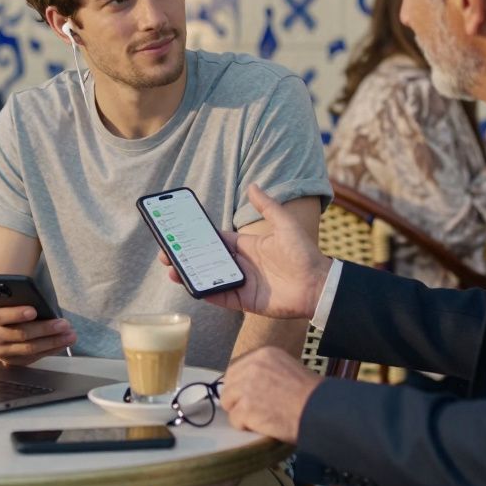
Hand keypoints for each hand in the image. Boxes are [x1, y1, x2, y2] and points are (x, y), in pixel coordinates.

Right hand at [0, 302, 75, 365]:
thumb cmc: (5, 311)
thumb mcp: (5, 302)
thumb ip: (18, 300)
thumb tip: (42, 298)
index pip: (0, 316)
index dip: (16, 314)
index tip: (33, 311)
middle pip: (19, 334)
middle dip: (44, 329)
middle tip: (63, 324)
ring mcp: (1, 352)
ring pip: (29, 349)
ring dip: (53, 342)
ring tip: (70, 335)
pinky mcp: (12, 362)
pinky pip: (34, 358)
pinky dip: (51, 350)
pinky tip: (64, 343)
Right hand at [160, 184, 329, 318]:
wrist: (318, 284)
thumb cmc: (304, 253)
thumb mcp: (284, 224)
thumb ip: (267, 206)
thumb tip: (253, 185)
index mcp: (246, 246)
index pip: (215, 240)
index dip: (196, 237)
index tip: (178, 232)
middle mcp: (240, 264)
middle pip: (206, 260)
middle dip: (185, 256)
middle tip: (166, 253)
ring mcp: (241, 282)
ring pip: (208, 278)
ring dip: (189, 274)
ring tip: (171, 269)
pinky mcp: (244, 300)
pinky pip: (219, 297)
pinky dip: (204, 292)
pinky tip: (189, 286)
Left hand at [219, 346, 321, 443]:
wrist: (320, 410)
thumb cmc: (311, 395)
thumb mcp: (288, 369)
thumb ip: (267, 372)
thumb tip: (247, 384)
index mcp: (264, 354)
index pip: (237, 369)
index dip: (240, 386)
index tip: (250, 397)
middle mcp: (252, 366)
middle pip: (229, 385)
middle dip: (237, 399)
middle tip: (253, 411)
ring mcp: (246, 387)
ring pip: (228, 402)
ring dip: (240, 413)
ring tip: (259, 419)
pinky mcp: (245, 408)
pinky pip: (234, 420)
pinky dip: (245, 426)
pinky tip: (261, 426)